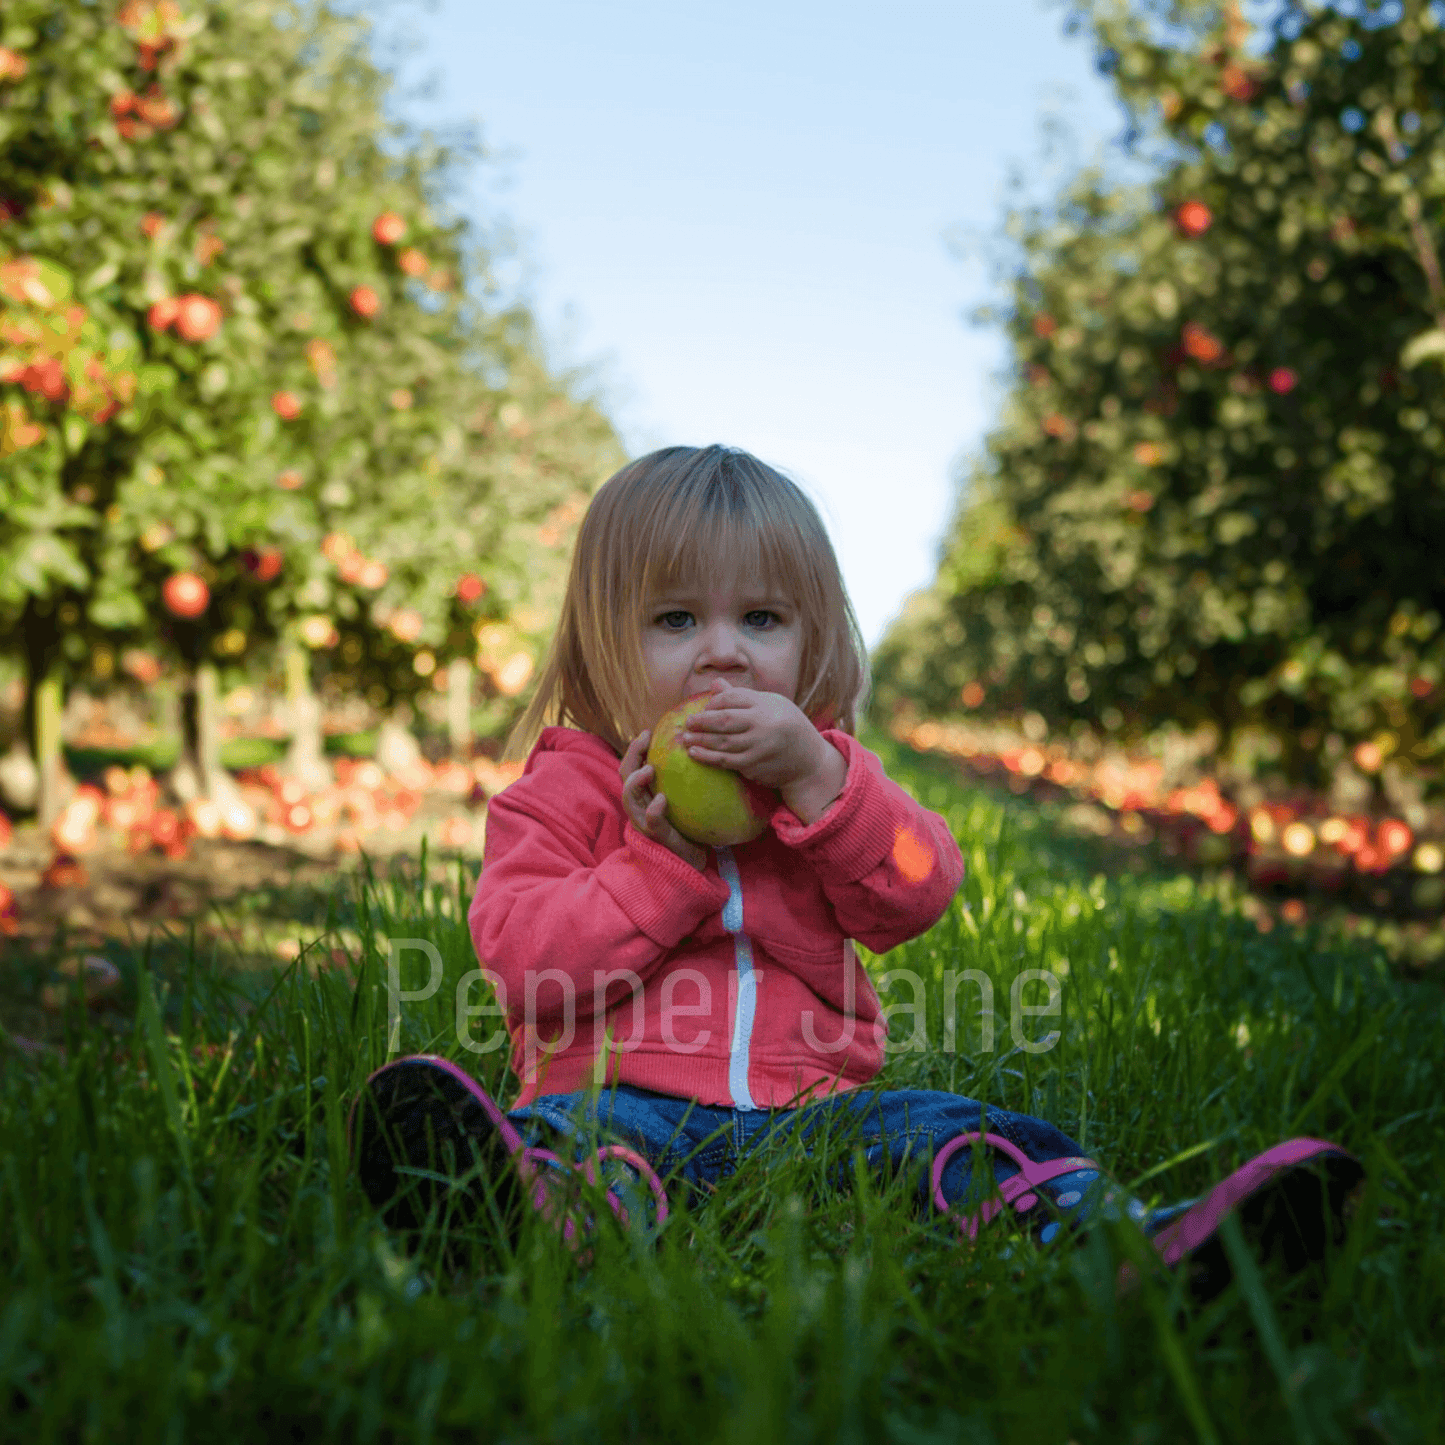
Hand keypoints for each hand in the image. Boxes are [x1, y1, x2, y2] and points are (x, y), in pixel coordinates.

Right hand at [619, 731, 708, 870]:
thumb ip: (683, 780)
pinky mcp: (658, 838)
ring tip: (649, 769)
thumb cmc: (688, 827)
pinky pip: (651, 823)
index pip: (631, 768)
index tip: (647, 732)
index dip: (635, 749)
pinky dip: (653, 811)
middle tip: (645, 740)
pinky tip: (660, 801)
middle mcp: (639, 807)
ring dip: (636, 782)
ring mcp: (645, 824)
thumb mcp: (684, 799)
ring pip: (629, 799)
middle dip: (632, 756)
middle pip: (624, 777)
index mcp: (644, 796)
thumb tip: (699, 750)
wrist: (692, 861)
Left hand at [678, 677, 831, 791]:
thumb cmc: (787, 726)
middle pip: (724, 719)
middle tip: (687, 723)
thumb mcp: (771, 705)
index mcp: (766, 704)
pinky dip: (708, 758)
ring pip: (722, 741)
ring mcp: (758, 746)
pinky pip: (726, 761)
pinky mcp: (755, 765)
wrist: (809, 760)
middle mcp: (762, 723)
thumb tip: (715, 683)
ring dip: (700, 740)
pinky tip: (695, 754)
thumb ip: (742, 697)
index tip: (704, 708)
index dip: (714, 702)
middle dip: (701, 720)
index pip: (732, 698)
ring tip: (684, 739)